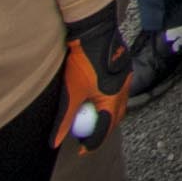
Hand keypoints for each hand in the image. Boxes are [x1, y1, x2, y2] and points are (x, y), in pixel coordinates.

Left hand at [52, 23, 130, 149]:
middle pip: (114, 120)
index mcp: (114, 100)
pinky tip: (93, 97)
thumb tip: (55, 142)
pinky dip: (105, 100)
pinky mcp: (123, 71)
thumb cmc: (83, 61)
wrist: (95, 31)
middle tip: (84, 136)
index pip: (105, 130)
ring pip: (116, 106)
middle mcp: (124, 92)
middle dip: (100, 130)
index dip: (91, 142)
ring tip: (87, 117)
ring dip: (103, 115)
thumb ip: (65, 119)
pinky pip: (117, 93)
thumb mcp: (71, 93)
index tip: (80, 150)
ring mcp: (126, 81)